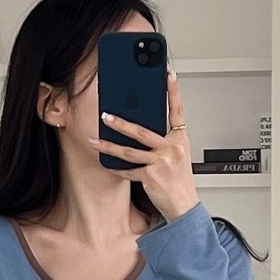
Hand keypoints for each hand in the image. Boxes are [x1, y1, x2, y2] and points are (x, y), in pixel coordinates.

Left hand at [87, 67, 198, 225]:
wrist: (184, 205)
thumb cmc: (180, 180)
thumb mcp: (178, 155)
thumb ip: (164, 140)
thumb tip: (142, 128)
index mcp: (180, 139)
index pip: (177, 110)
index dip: (174, 92)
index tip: (168, 74)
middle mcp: (171, 148)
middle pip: (142, 131)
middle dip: (121, 123)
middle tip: (105, 115)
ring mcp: (160, 163)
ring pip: (129, 151)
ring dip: (109, 146)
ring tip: (95, 141)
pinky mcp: (150, 177)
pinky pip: (128, 170)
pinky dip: (117, 168)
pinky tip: (106, 163)